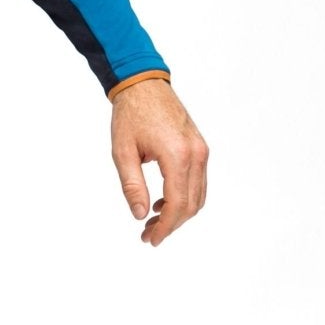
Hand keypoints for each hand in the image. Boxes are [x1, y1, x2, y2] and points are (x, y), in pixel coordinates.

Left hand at [111, 78, 208, 246]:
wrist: (144, 85)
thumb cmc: (130, 115)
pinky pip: (198, 181)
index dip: (165, 227)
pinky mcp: (200, 147)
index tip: (150, 240)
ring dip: (178, 213)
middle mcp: (196, 154)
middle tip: (148, 235)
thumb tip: (140, 216)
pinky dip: (184, 197)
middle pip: (191, 204)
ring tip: (153, 221)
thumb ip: (132, 187)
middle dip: (171, 224)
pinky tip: (162, 202)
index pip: (177, 204)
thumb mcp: (123, 153)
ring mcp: (201, 150)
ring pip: (198, 196)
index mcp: (177, 155)